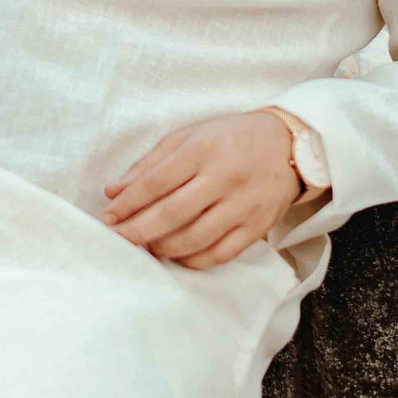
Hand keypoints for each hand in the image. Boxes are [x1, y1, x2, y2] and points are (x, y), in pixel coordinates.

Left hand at [102, 112, 299, 268]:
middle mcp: (224, 176)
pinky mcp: (258, 226)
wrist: (288, 145)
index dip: (128, 203)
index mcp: (203, 149)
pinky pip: (220, 254)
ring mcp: (243, 204)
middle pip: (172, 213)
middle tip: (118, 240)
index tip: (109, 217)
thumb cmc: (229, 139)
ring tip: (146, 247)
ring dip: (163, 248)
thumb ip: (149, 164)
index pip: (156, 181)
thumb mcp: (188, 137)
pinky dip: (193, 260)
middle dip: (138, 231)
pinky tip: (177, 256)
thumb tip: (112, 192)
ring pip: (195, 238)